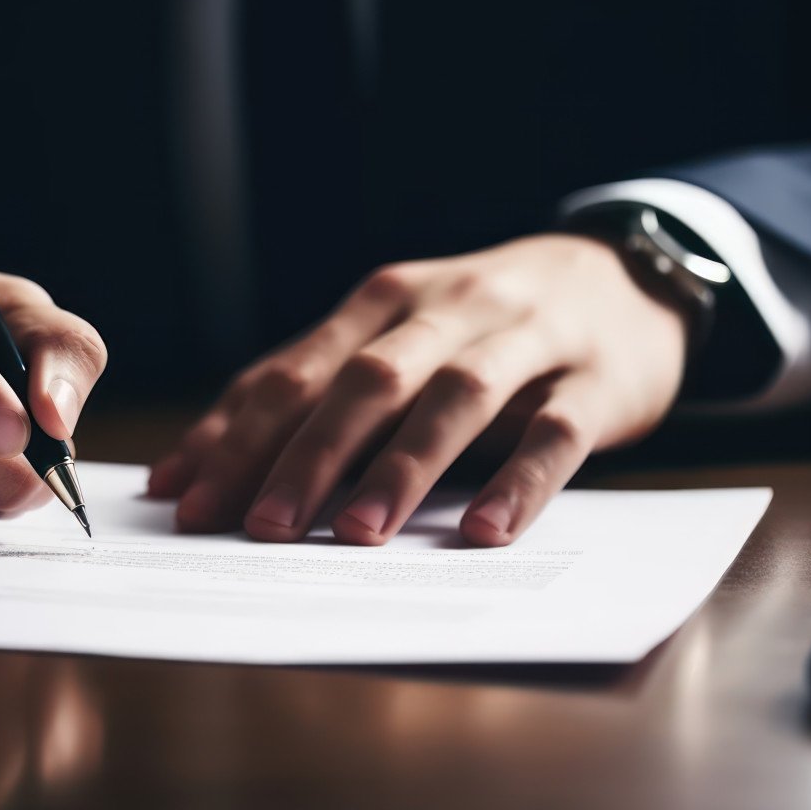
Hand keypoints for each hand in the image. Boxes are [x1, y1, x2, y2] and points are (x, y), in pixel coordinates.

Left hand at [148, 234, 689, 545]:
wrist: (622, 275)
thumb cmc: (477, 324)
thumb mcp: (389, 338)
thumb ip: (301, 391)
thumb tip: (188, 468)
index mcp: (382, 302)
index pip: (297, 371)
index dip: (239, 436)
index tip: (189, 502)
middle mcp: (446, 310)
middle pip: (365, 382)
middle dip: (307, 456)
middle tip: (260, 528)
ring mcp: (524, 340)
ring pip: (453, 399)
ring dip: (401, 467)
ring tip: (358, 535)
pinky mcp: (595, 380)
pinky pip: (554, 430)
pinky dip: (519, 480)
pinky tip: (484, 530)